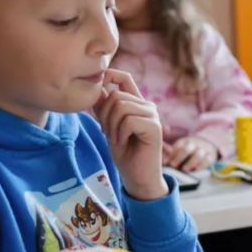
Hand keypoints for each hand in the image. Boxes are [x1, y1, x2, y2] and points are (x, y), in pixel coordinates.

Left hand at [93, 69, 168, 200]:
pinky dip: (120, 133)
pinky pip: (128, 120)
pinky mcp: (154, 127)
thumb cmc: (125, 153)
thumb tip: (96, 87)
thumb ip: (104, 108)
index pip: (124, 77)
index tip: (97, 88)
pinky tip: (123, 143)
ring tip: (115, 139)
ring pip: (121, 106)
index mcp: (137, 103)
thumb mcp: (108, 127)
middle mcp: (147, 106)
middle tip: (107, 133)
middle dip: (104, 115)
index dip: (109, 75)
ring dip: (111, 126)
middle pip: (116, 94)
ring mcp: (152, 115)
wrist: (137, 176)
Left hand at [166, 136, 218, 172]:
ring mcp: (203, 150)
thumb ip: (169, 151)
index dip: (171, 153)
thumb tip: (160, 158)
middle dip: (180, 157)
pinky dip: (201, 165)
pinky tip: (195, 170)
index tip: (164, 162)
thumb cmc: (189, 149)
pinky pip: (207, 160)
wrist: (208, 145)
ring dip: (191, 162)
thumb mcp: (181, 147)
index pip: (178, 145)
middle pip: (187, 149)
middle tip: (173, 165)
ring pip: (198, 154)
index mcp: (185, 141)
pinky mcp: (210, 157)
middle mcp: (194, 144)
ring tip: (184, 169)